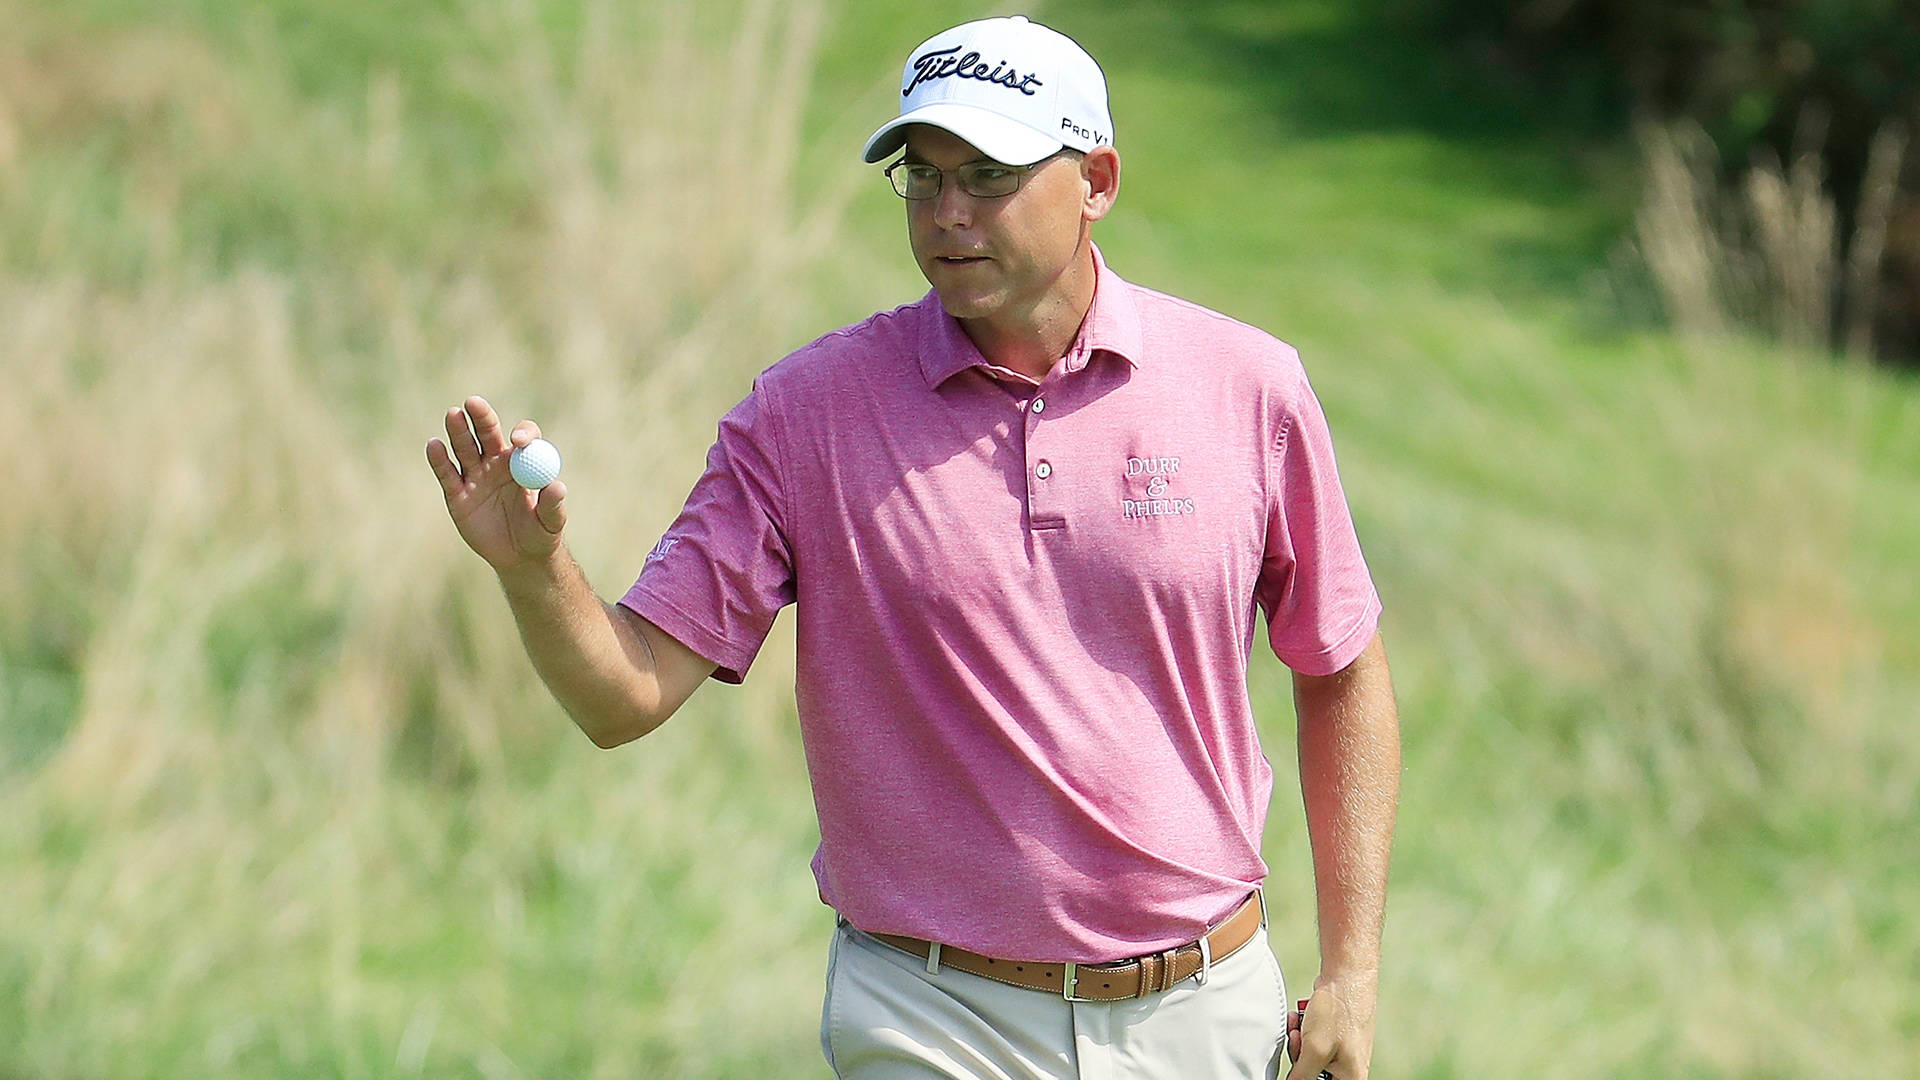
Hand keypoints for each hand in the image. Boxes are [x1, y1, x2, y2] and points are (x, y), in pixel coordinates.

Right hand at [427, 396, 568, 573]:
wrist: (519, 557)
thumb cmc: (541, 534)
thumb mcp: (551, 522)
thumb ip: (552, 505)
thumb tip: (557, 486)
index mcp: (524, 463)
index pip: (523, 439)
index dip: (522, 435)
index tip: (518, 441)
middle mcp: (497, 463)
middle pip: (488, 434)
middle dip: (481, 418)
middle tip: (473, 403)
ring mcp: (476, 477)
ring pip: (465, 449)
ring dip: (459, 432)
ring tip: (454, 414)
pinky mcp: (457, 495)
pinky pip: (447, 475)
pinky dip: (440, 460)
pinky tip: (434, 445)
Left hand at [1286, 982, 1372, 1079]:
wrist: (1346, 975)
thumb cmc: (1339, 1011)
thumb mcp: (1315, 1050)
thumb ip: (1301, 1075)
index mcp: (1351, 1078)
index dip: (1304, 1077)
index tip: (1299, 1064)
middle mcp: (1349, 1068)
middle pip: (1313, 1074)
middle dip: (1299, 1055)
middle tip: (1299, 1039)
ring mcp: (1342, 1051)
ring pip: (1310, 1057)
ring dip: (1299, 1041)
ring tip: (1300, 1025)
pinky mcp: (1334, 1036)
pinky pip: (1312, 1041)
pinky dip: (1303, 1031)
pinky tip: (1300, 1018)